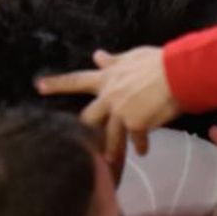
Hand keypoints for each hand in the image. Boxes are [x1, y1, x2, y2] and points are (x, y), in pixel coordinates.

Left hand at [38, 46, 179, 167]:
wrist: (177, 74)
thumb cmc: (158, 62)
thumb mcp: (132, 57)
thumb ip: (114, 61)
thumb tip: (97, 55)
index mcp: (107, 78)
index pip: (76, 80)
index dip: (57, 83)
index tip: (39, 86)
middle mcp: (109, 96)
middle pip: (88, 118)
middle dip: (85, 130)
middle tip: (79, 140)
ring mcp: (121, 112)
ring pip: (110, 136)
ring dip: (112, 149)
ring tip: (111, 160)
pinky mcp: (136, 124)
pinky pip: (136, 140)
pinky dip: (140, 146)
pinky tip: (143, 151)